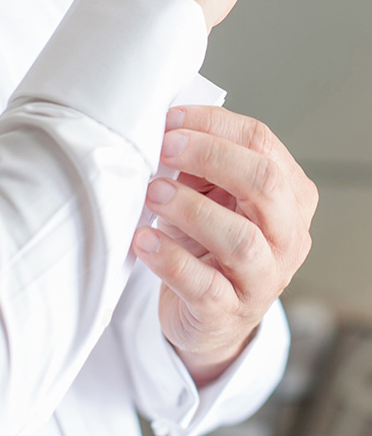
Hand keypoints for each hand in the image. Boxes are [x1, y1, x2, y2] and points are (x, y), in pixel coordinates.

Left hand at [132, 106, 316, 386]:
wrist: (209, 316)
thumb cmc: (209, 244)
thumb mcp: (213, 197)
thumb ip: (201, 165)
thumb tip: (166, 129)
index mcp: (291, 195)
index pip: (262, 144)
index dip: (214, 125)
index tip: (171, 119)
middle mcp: (287, 236)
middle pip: (264, 183)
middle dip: (210, 156)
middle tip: (164, 148)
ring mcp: (263, 278)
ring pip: (240, 239)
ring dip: (190, 208)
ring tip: (152, 193)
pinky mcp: (229, 313)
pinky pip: (205, 286)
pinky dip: (170, 259)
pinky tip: (144, 239)